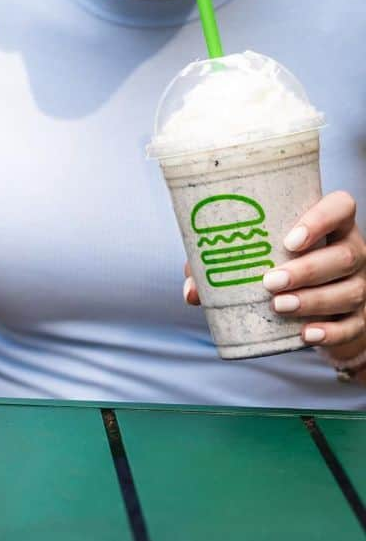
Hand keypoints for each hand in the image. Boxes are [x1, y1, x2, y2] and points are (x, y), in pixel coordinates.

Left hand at [184, 190, 365, 381]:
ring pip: (350, 290)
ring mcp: (360, 285)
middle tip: (270, 282)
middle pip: (344, 255)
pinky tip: (306, 334)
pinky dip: (329, 331)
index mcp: (331, 225)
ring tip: (279, 306)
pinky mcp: (360, 319)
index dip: (321, 219)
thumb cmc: (280, 267)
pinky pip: (352, 326)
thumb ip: (223, 264)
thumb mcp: (256, 257)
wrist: (320, 309)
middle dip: (307, 270)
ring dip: (313, 300)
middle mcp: (352, 251)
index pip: (341, 207)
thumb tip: (192, 291)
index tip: (289, 240)